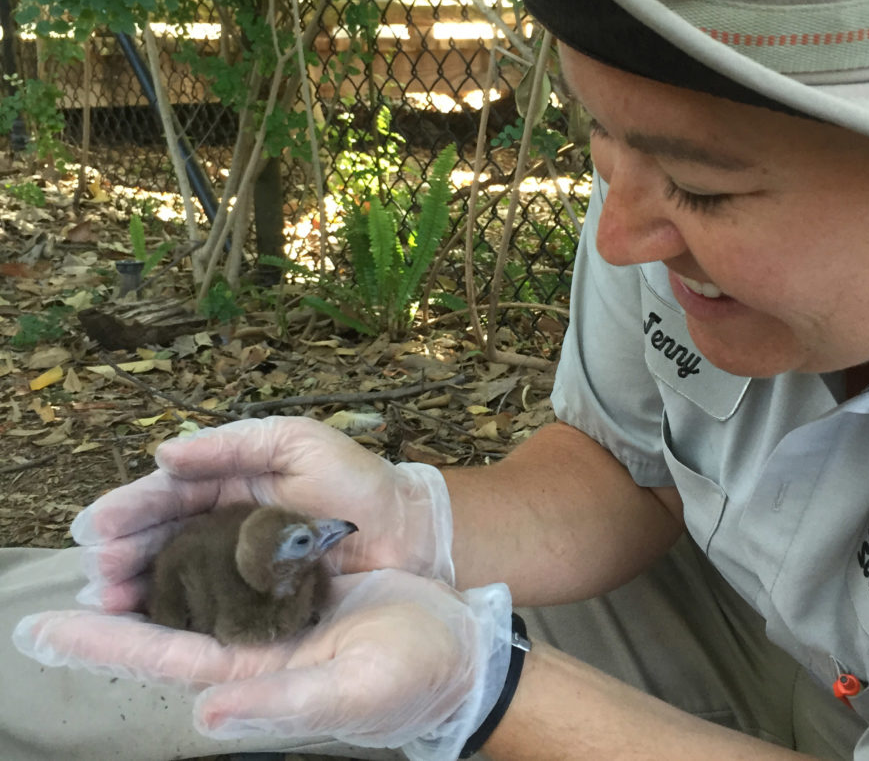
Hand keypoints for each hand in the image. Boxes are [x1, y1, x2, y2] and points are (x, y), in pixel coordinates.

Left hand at [15, 570, 511, 760]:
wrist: (457, 650)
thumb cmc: (410, 678)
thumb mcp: (350, 693)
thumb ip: (280, 706)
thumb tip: (205, 712)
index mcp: (253, 675)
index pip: (163, 657)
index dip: (103, 644)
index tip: (43, 629)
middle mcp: (252, 646)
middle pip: (166, 620)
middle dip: (113, 598)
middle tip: (71, 560)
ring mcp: (274, 614)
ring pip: (198, 586)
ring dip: (151, 563)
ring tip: (106, 536)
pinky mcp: (298, 587)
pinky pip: (240, 562)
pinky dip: (205, 541)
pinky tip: (182, 524)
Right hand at [74, 417, 454, 611]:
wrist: (410, 532)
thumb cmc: (359, 481)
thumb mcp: (298, 442)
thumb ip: (233, 444)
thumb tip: (163, 454)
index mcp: (233, 482)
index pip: (171, 493)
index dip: (133, 508)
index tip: (97, 526)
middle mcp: (228, 524)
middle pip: (165, 538)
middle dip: (125, 553)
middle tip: (95, 573)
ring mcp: (241, 565)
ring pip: (179, 575)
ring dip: (139, 587)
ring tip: (108, 600)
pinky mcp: (259, 602)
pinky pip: (210, 606)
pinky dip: (176, 614)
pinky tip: (147, 624)